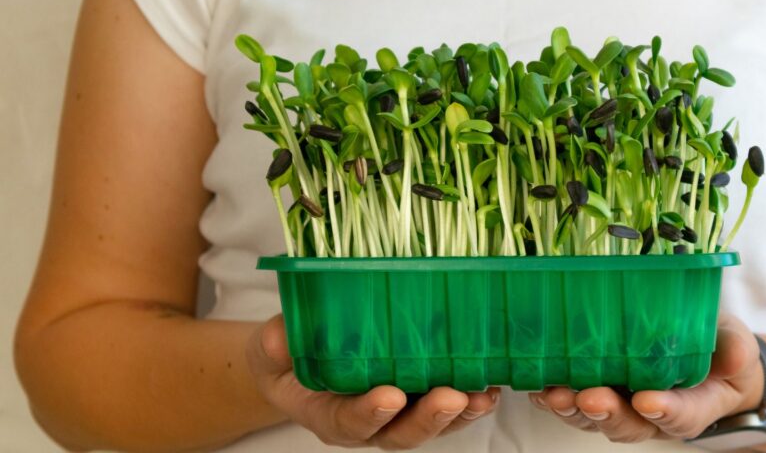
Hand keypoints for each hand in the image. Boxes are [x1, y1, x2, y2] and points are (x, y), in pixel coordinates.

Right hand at [246, 315, 499, 448]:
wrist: (299, 362)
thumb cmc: (286, 358)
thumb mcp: (269, 350)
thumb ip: (274, 346)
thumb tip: (278, 337)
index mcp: (328, 415)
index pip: (349, 423)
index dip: (369, 413)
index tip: (388, 396)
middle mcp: (368, 422)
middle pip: (400, 433)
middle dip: (428, 418)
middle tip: (452, 398)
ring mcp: (397, 413)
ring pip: (431, 424)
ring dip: (460, 414)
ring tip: (482, 396)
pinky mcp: (419, 396)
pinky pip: (448, 408)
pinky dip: (471, 402)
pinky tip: (490, 388)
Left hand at [528, 313, 763, 442]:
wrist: (707, 358)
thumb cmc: (720, 351)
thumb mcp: (736, 345)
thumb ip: (735, 350)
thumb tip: (735, 355)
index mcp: (693, 406)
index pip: (681, 415)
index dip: (664, 411)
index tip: (648, 401)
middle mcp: (653, 414)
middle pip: (628, 424)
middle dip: (606, 413)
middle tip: (590, 397)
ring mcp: (623, 404)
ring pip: (595, 418)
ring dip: (572, 407)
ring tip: (555, 394)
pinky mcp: (599, 390)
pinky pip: (574, 401)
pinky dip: (554, 397)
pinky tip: (537, 388)